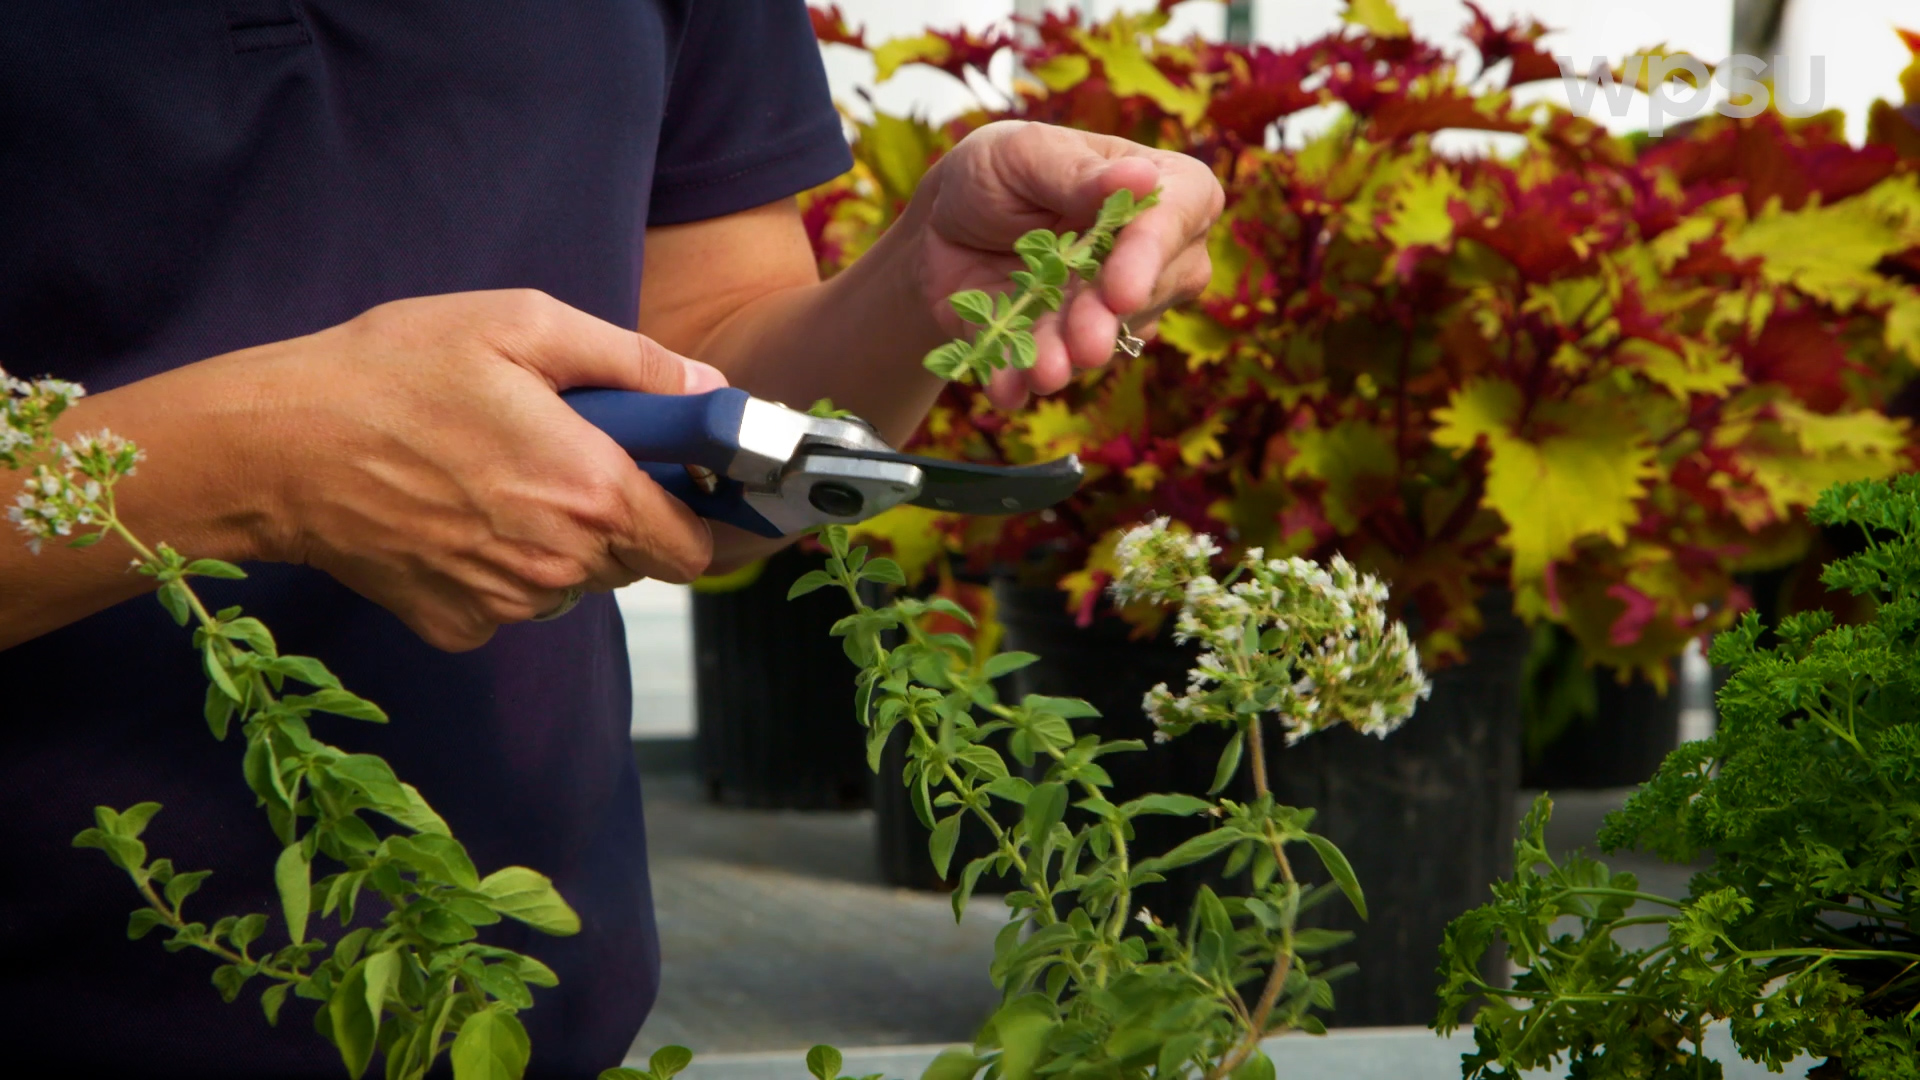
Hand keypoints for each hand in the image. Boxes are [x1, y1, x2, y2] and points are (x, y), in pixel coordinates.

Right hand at [238, 290, 723, 650]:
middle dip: (618, 514)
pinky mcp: (458, 625)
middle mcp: (559, 565)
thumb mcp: (525, 325)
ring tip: (493, 473)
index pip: (695, 548)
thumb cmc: (398, 371)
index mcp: (591, 493)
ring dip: (557, 540)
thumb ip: (635, 361)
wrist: (278, 446)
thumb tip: (709, 392)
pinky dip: (498, 567)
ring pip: (574, 582)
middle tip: (560, 452)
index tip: (674, 480)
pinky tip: (453, 512)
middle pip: (635, 561)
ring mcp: (507, 604)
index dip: (695, 513)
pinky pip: (511, 602)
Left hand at [908, 120, 1224, 407]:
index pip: (1182, 215)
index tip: (1124, 288)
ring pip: (1103, 340)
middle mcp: (1150, 257)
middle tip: (1086, 343)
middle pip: (1151, 291)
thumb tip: (1143, 177)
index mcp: (1157, 189)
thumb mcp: (1023, 152)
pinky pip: (1047, 368)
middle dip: (1110, 319)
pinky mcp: (1060, 346)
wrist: (939, 225)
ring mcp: (1108, 310)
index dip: (1154, 254)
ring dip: (1072, 358)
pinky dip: (1023, 379)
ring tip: (1045, 372)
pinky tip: (1006, 388)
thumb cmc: (995, 170)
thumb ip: (1075, 172)